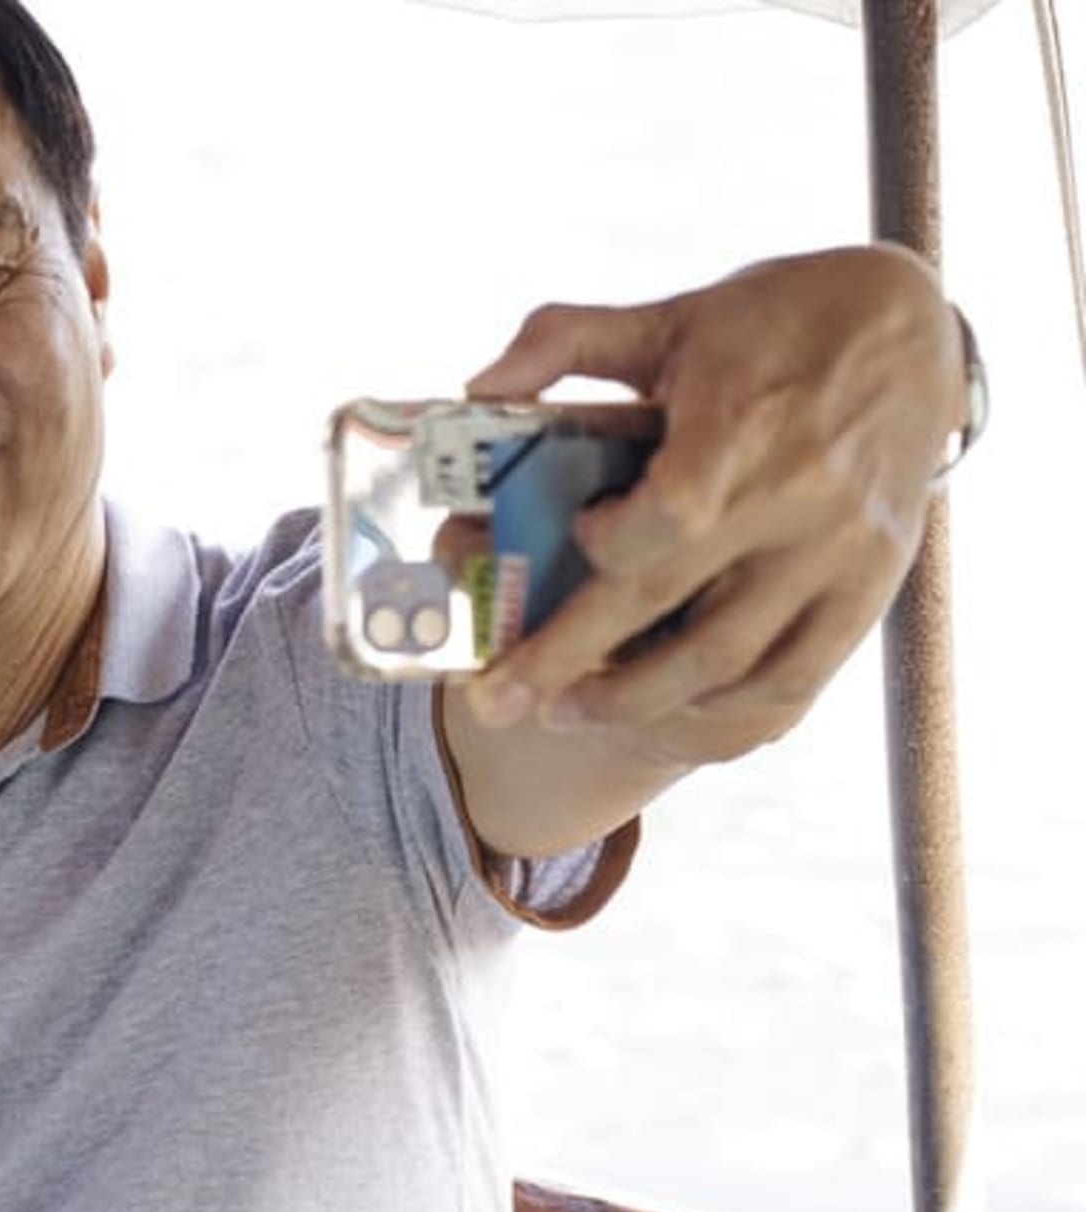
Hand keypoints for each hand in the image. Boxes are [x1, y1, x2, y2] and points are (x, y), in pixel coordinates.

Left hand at [459, 244, 963, 762]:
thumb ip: (564, 340)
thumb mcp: (670, 315)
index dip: (609, 544)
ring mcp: (840, 559)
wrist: (912, 333)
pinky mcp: (870, 591)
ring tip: (563, 713)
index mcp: (745, 431)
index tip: (576, 535)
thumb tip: (475, 386)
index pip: (670, 519)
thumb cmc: (775, 322)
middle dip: (570, 664)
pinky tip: (664, 721)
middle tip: (492, 702)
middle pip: (674, 612)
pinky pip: (796, 682)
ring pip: (732, 666)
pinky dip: (725, 715)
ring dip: (637, 704)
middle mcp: (800, 507)